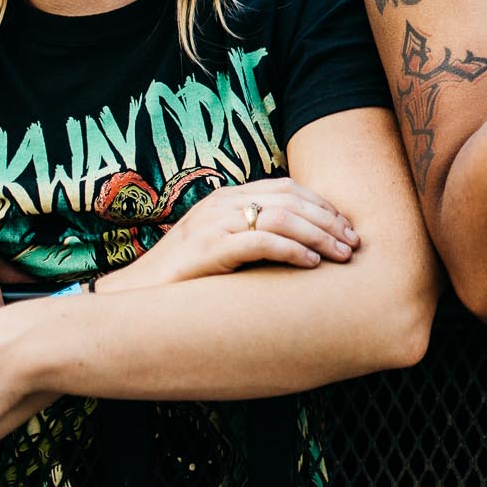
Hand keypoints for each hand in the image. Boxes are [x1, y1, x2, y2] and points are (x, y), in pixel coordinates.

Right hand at [102, 178, 359, 292]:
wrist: (132, 298)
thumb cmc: (184, 278)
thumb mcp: (221, 246)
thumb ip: (252, 236)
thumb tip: (301, 245)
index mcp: (227, 197)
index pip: (286, 189)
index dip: (321, 204)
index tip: (346, 226)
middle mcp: (221, 204)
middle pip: (290, 200)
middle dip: (328, 220)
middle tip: (354, 243)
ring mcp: (213, 225)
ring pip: (280, 217)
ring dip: (319, 235)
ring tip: (341, 255)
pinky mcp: (208, 250)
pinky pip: (259, 241)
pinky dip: (292, 249)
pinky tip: (312, 263)